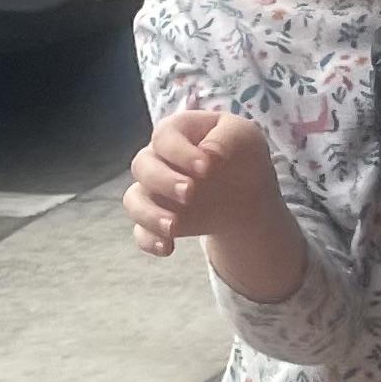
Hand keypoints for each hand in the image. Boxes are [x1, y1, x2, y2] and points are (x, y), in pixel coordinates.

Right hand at [125, 108, 300, 295]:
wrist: (246, 193)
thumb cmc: (241, 156)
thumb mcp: (244, 136)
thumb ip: (227, 138)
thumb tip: (209, 154)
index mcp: (176, 133)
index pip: (164, 137)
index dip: (180, 152)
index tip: (207, 167)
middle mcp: (157, 160)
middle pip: (142, 166)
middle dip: (163, 180)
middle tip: (190, 193)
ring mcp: (154, 192)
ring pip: (134, 200)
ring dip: (149, 214)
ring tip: (173, 227)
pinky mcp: (158, 220)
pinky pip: (141, 232)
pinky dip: (149, 241)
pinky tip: (167, 248)